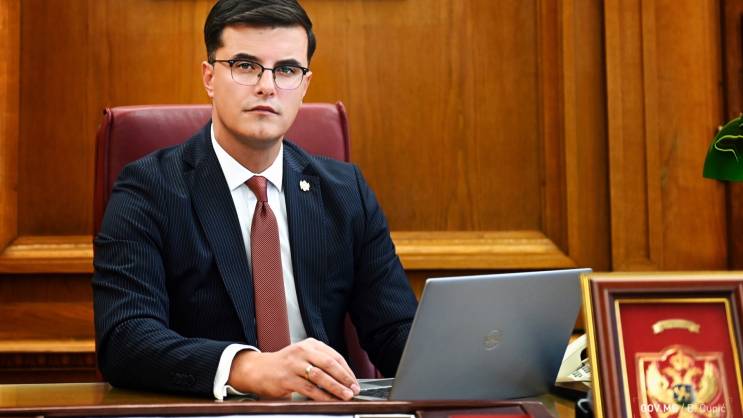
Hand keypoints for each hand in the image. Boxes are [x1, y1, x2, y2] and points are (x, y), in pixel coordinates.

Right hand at [227, 338, 360, 399]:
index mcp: (310, 344)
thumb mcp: (304, 356)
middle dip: (345, 378)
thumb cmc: (285, 365)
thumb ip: (321, 362)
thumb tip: (345, 378)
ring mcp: (294, 364)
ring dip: (336, 387)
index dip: (347, 370)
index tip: (355, 382)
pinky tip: (330, 401)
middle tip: (354, 389)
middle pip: (330, 364)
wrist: (259, 369)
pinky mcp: (287, 378)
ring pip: (321, 376)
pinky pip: (309, 388)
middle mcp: (303, 351)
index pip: (335, 356)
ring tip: (346, 395)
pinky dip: (322, 396)